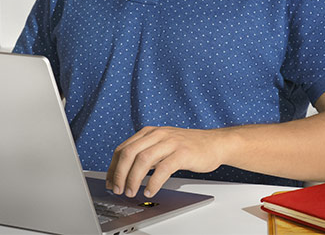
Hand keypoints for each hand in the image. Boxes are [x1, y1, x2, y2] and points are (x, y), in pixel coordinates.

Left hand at [105, 126, 227, 197]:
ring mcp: (170, 142)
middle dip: (120, 173)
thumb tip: (125, 172)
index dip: (113, 167)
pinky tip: (150, 191)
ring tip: (131, 192)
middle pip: (129, 153)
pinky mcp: (183, 153)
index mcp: (148, 133)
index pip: (123, 149)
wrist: (214, 143)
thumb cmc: (187, 147)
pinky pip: (163, 168)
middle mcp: (157, 135)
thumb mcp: (161, 145)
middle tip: (118, 189)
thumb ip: (145, 154)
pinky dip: (153, 182)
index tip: (110, 182)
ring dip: (133, 179)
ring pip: (143, 160)